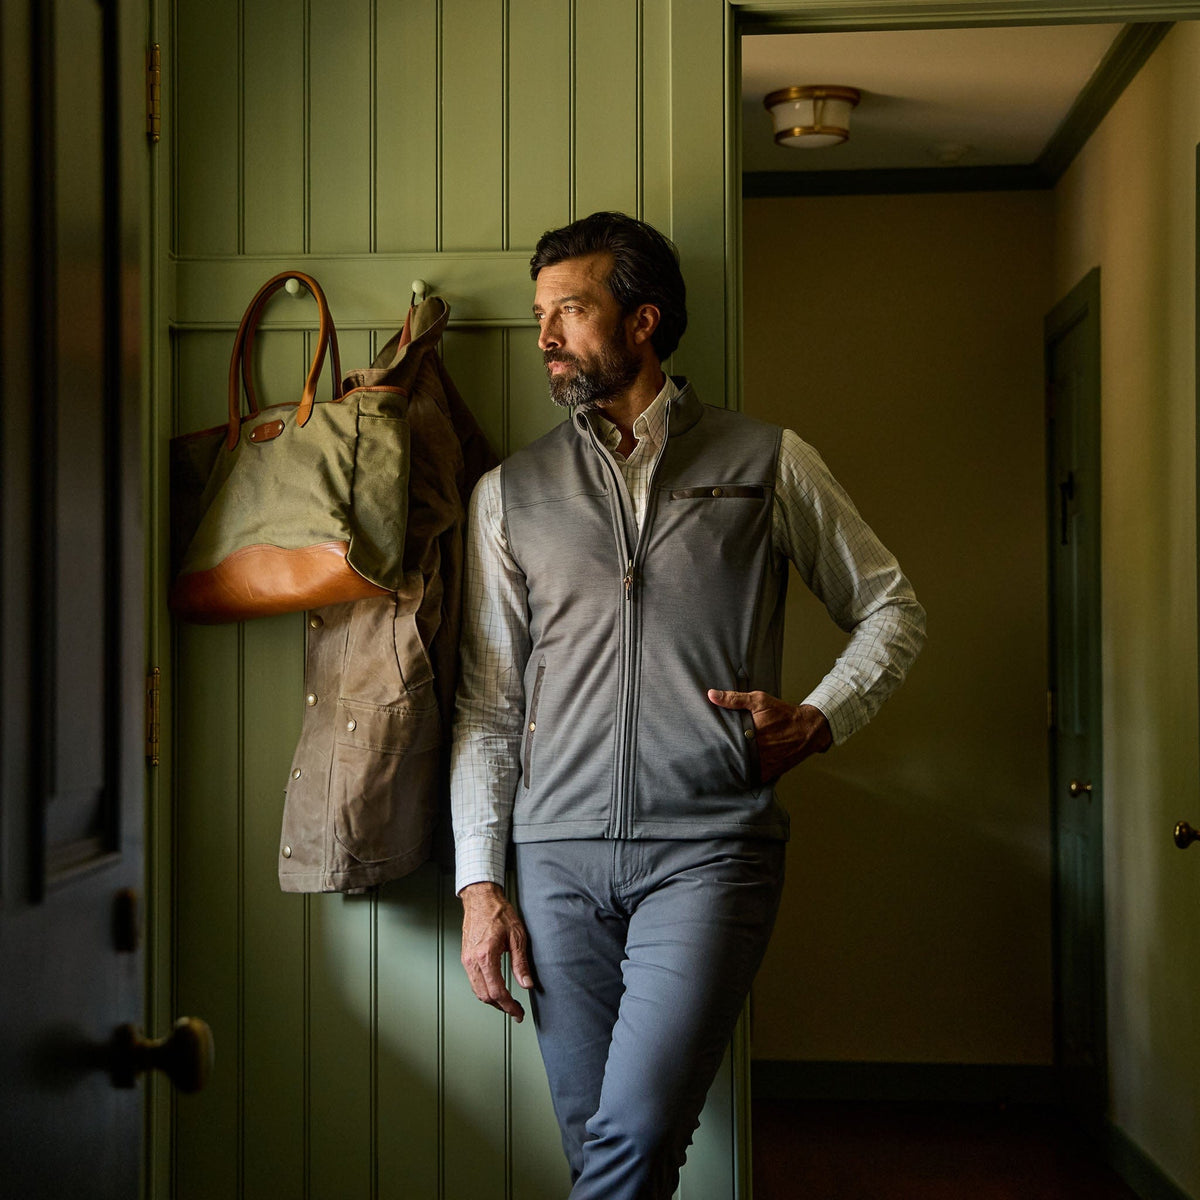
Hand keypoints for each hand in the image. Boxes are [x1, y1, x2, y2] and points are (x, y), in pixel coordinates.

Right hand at [459, 882, 534, 1021]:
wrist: (481, 898)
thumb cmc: (498, 912)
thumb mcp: (517, 936)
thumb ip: (520, 963)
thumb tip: (527, 984)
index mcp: (486, 956)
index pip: (497, 991)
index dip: (509, 1006)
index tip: (518, 1012)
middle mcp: (472, 960)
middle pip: (485, 996)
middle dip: (501, 1007)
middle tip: (516, 1010)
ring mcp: (466, 960)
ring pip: (477, 991)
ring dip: (492, 1000)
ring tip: (508, 1003)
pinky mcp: (465, 957)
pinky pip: (473, 981)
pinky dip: (485, 990)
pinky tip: (496, 989)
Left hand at [706, 689, 831, 781]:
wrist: (807, 729)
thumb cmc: (783, 713)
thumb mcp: (759, 701)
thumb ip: (735, 699)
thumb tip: (711, 695)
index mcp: (752, 733)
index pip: (726, 744)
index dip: (714, 745)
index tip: (704, 745)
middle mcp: (758, 751)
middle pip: (731, 759)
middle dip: (720, 758)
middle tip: (706, 758)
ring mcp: (764, 763)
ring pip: (740, 771)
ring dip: (730, 769)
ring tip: (715, 768)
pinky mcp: (770, 772)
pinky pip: (752, 778)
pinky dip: (744, 776)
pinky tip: (734, 774)